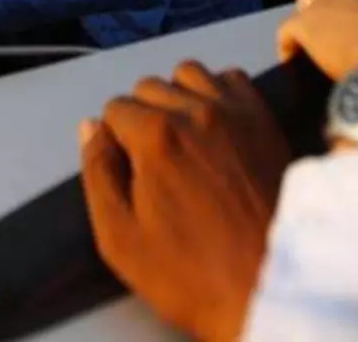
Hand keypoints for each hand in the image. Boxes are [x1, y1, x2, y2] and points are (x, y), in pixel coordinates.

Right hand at [82, 61, 289, 341]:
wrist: (267, 284)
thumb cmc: (192, 273)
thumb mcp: (120, 238)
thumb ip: (98, 174)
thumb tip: (91, 129)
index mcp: (155, 136)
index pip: (115, 108)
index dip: (114, 139)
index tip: (127, 169)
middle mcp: (196, 111)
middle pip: (150, 86)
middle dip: (142, 116)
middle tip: (152, 161)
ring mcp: (236, 112)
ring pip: (191, 74)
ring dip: (178, 97)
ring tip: (182, 139)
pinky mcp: (265, 121)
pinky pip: (233, 80)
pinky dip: (219, 93)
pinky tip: (216, 128)